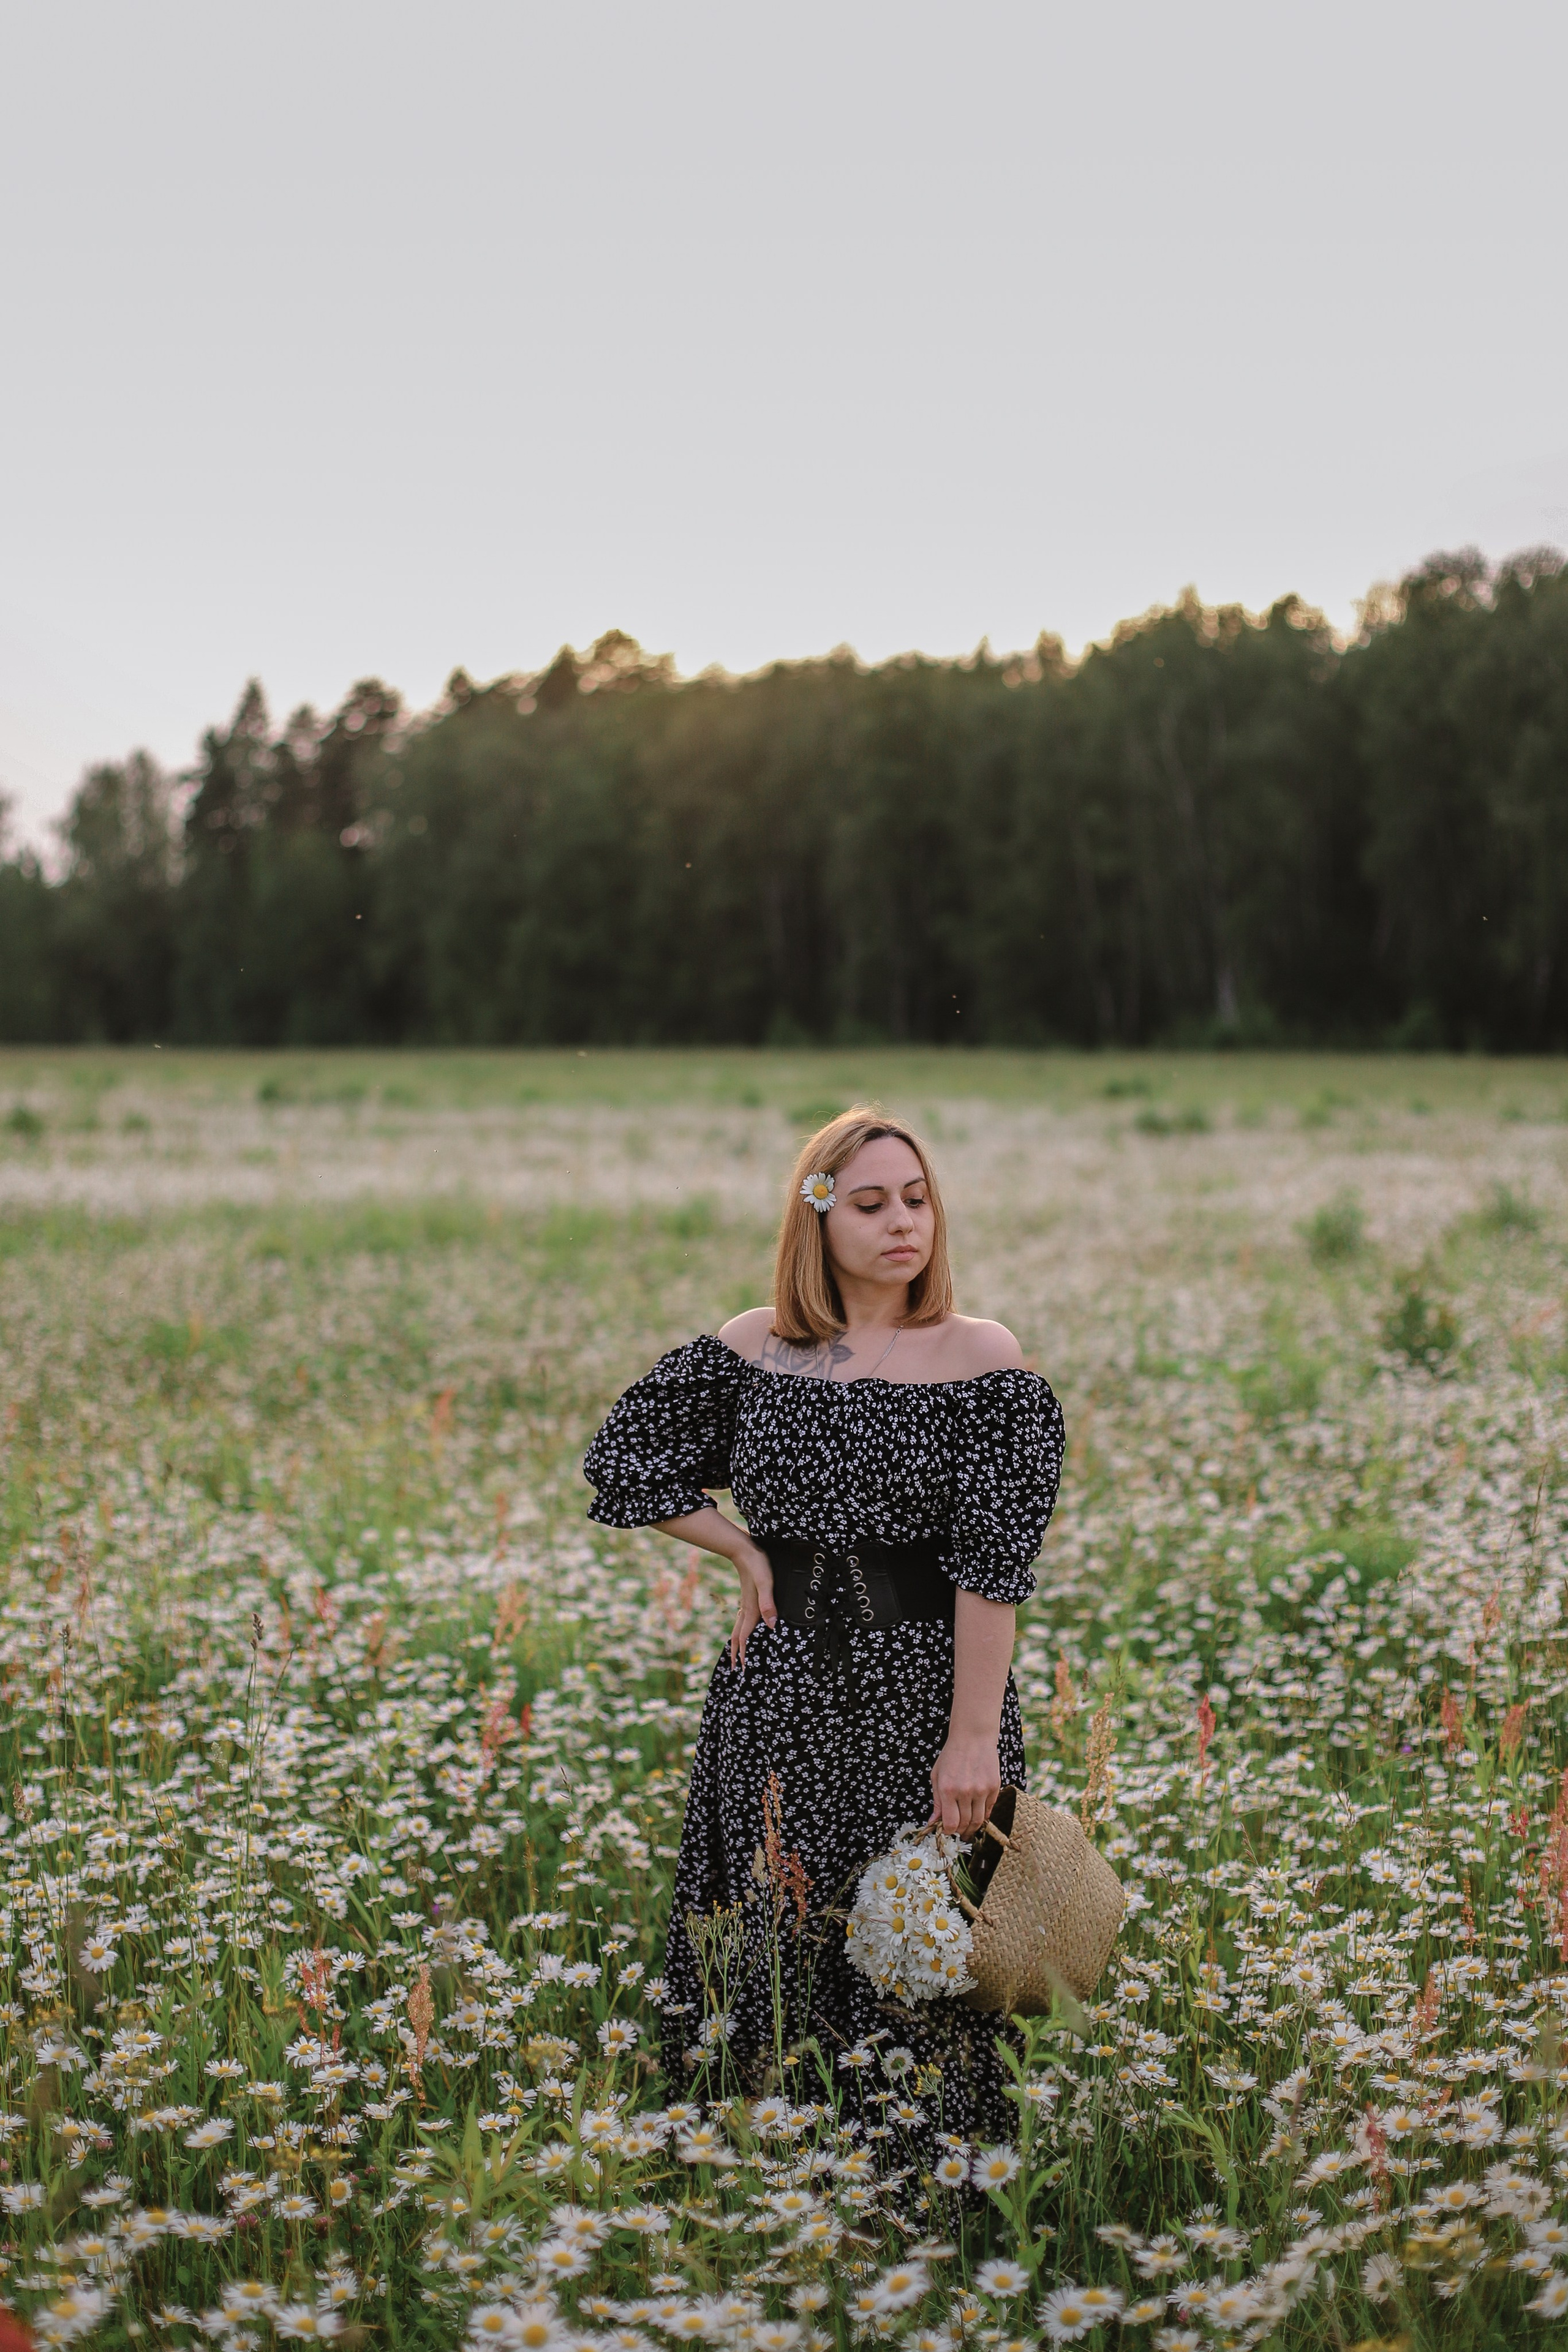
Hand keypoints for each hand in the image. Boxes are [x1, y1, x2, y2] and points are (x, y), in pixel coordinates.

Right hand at [728, 1537, 776, 1669]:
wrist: (744, 1551)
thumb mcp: (766, 1583)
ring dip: (737, 1643)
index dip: (745, 1654)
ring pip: (738, 1628)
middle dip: (737, 1654)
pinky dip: (741, 1631)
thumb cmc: (758, 1565)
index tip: (743, 1669)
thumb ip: (768, 1603)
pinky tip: (745, 1629)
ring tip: (737, 1654)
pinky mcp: (748, 1598)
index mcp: (752, 1610)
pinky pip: (742, 1620)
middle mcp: (747, 1610)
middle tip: (735, 1669)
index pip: (746, 1637)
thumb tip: (772, 1625)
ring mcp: (746, 1604)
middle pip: (738, 1636)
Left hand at [928, 1732, 1000, 1837]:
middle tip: (958, 1832)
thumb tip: (933, 1822)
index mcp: (947, 1790)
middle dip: (960, 1831)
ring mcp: (982, 1790)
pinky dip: (983, 1816)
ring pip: (978, 1820)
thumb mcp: (937, 1776)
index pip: (950, 1823)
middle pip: (965, 1823)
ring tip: (968, 1829)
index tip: (947, 1830)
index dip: (948, 1831)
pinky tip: (977, 1816)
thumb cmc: (952, 1755)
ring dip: (972, 1828)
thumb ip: (937, 1801)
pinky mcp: (994, 1787)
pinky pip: (989, 1810)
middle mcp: (965, 1792)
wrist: (973, 1737)